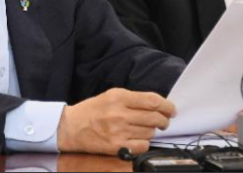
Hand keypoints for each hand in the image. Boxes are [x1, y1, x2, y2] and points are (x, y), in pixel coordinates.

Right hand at [57, 88, 175, 155]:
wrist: (71, 127)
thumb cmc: (91, 110)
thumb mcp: (110, 96)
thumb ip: (132, 99)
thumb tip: (156, 105)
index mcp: (118, 97)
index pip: (152, 101)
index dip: (167, 105)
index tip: (171, 109)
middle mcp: (119, 113)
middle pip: (155, 117)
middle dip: (164, 120)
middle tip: (164, 121)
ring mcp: (118, 131)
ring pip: (150, 132)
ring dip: (152, 131)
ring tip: (144, 128)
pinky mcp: (117, 146)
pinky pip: (142, 146)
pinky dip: (144, 143)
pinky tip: (137, 138)